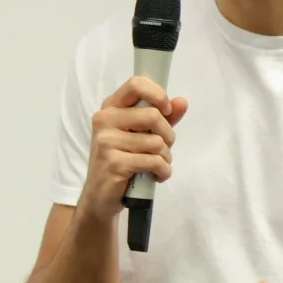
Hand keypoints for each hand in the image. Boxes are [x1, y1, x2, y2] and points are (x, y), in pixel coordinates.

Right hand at [77, 77, 188, 216]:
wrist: (100, 198)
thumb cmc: (121, 162)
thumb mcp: (141, 136)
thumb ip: (162, 118)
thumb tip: (182, 102)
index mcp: (110, 107)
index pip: (136, 84)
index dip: (158, 95)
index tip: (166, 111)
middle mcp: (104, 120)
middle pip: (153, 115)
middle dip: (168, 135)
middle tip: (164, 148)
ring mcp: (107, 141)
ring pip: (156, 142)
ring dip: (166, 157)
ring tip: (158, 165)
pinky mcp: (114, 163)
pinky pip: (153, 161)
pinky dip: (163, 171)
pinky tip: (157, 176)